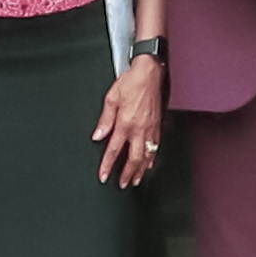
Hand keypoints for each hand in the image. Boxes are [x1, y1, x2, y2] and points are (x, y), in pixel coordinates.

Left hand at [97, 58, 164, 188]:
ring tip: (136, 180)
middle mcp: (139, 129)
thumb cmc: (132, 82)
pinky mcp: (158, 125)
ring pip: (147, 156)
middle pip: (133, 159)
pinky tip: (149, 162)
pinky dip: (152, 158)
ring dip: (141, 170)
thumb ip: (104, 120)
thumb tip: (97, 136)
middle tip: (123, 184)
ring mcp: (151, 128)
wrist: (150, 72)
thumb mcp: (111, 98)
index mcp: (125, 123)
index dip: (108, 166)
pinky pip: (156, 146)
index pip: (114, 150)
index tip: (104, 176)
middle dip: (128, 174)